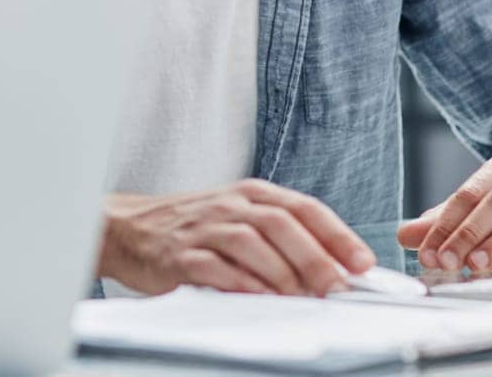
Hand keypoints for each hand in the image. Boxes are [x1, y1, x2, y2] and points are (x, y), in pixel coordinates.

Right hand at [98, 179, 374, 296]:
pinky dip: (242, 284)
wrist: (128, 228)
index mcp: (250, 194)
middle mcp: (230, 205)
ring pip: (252, 243)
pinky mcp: (181, 255)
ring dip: (283, 273)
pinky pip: (216, 268)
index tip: (363, 262)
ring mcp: (204, 229)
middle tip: (337, 286)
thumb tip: (335, 269)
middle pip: (281, 223)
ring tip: (302, 297)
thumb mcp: (238, 217)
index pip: (303, 207)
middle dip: (315, 257)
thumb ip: (281, 236)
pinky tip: (259, 297)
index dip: (337, 234)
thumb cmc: (193, 228)